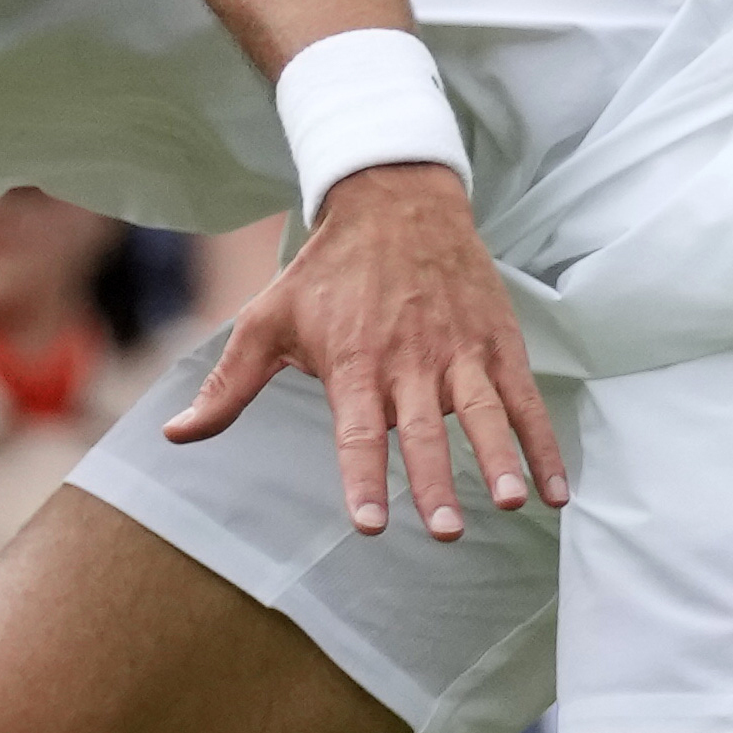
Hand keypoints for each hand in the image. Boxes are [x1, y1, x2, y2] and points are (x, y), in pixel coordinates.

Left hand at [163, 160, 565, 539]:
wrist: (396, 201)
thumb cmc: (325, 273)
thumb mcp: (268, 321)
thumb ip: (227, 386)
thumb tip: (175, 436)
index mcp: (354, 363)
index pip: (357, 432)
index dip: (364, 477)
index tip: (371, 524)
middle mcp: (409, 361)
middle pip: (423, 431)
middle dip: (435, 481)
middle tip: (448, 531)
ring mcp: (459, 352)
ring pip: (482, 412)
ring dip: (498, 459)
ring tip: (511, 502)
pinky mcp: (497, 344)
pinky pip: (525, 399)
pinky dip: (544, 443)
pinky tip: (557, 489)